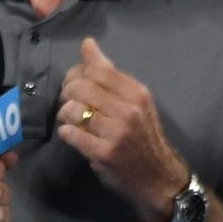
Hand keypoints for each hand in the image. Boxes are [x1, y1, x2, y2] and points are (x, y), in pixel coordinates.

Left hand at [56, 37, 186, 221]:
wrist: (158, 178)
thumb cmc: (143, 136)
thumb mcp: (135, 102)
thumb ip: (110, 74)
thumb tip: (87, 43)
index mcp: (137, 92)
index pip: (95, 69)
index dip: (76, 74)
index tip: (76, 84)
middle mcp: (129, 110)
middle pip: (78, 87)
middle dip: (66, 94)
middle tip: (70, 104)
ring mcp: (116, 132)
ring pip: (71, 110)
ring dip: (64, 115)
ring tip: (72, 121)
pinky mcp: (103, 153)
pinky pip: (69, 133)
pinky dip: (66, 133)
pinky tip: (74, 135)